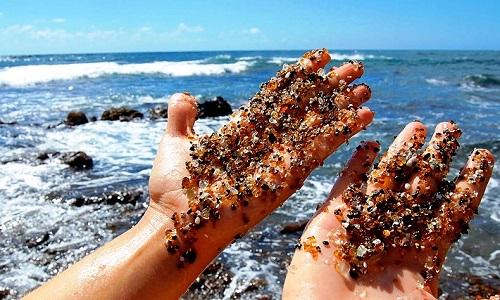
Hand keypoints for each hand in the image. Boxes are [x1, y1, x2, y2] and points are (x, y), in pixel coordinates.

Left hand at [147, 49, 372, 271]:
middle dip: (330, 88)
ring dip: (343, 106)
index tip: (321, 57)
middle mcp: (267, 143)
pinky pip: (321, 149)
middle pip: (305, 107)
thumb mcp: (175, 142)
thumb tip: (184, 96)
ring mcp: (280, 159)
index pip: (278, 95)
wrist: (178, 223)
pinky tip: (363, 114)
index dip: (301, 76)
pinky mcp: (289, 176)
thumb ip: (182, 118)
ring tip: (366, 86)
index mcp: (244, 131)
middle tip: (355, 68)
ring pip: (319, 125)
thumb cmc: (173, 188)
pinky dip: (343, 131)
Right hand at [283, 121, 493, 298]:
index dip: (469, 183)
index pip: (452, 209)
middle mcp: (394, 236)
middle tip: (449, 128)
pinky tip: (370, 144)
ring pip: (385, 181)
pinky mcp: (329, 224)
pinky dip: (355, 166)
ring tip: (417, 127)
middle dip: (436, 157)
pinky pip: (344, 189)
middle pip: (420, 188)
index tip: (482, 155)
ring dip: (400, 153)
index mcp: (423, 257)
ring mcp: (360, 227)